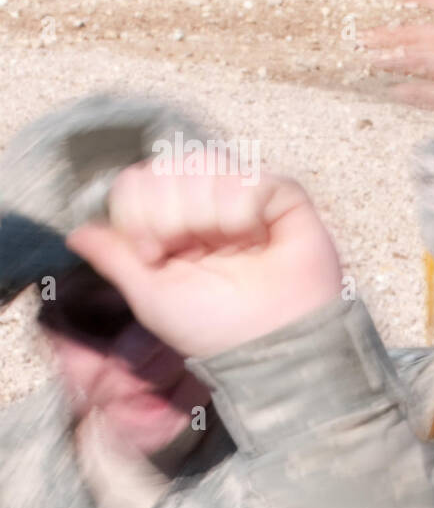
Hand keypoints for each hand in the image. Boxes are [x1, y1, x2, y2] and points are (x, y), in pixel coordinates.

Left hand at [65, 157, 342, 358]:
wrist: (271, 342)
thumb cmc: (217, 328)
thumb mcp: (150, 297)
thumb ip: (114, 259)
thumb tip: (77, 233)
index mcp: (173, 226)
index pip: (138, 181)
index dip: (136, 210)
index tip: (153, 252)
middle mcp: (207, 206)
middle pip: (166, 167)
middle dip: (170, 214)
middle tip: (188, 250)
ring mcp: (245, 197)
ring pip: (205, 165)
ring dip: (208, 213)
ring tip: (229, 246)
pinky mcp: (282, 196)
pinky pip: (248, 178)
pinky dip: (244, 211)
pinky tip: (256, 238)